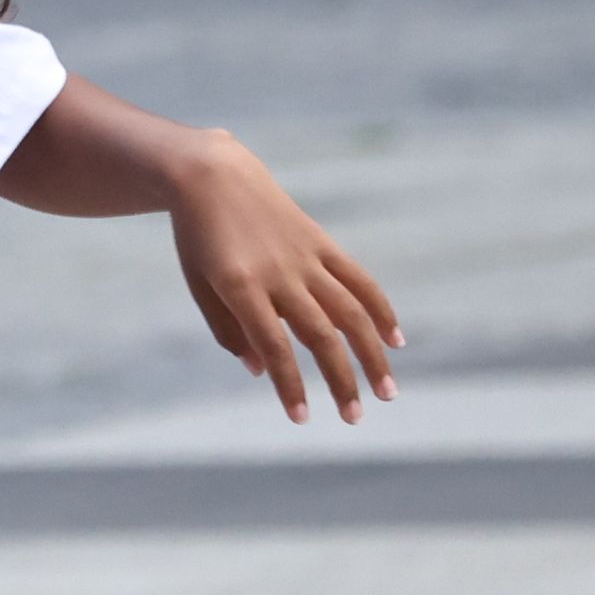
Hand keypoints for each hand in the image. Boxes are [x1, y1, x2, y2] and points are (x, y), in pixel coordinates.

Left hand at [166, 138, 404, 422]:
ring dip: (372, 355)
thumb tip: (263, 372)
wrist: (212, 176)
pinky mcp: (321, 242)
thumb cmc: (199, 239)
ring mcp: (304, 257)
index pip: (274, 347)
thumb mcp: (200, 285)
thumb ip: (228, 331)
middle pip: (320, 335)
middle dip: (341, 381)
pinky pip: (358, 279)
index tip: (303, 419)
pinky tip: (395, 340)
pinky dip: (380, 309)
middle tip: (355, 418)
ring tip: (388, 392)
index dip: (290, 385)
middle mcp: (278, 273)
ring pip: (349, 312)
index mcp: (240, 287)